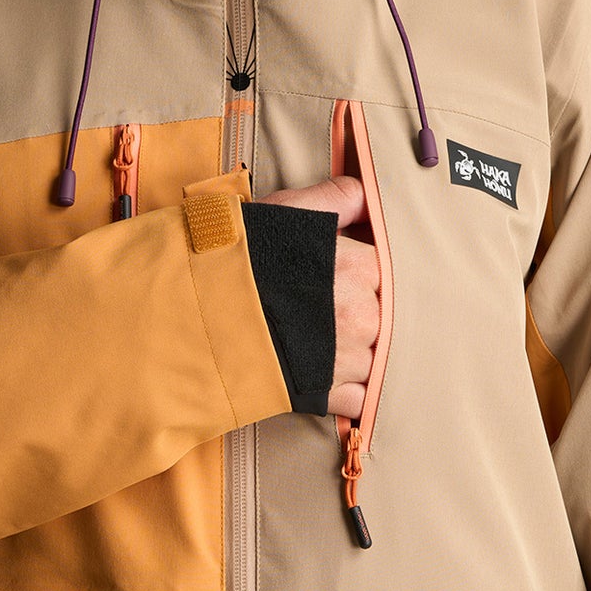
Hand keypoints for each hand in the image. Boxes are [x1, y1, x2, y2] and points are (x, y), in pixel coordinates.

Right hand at [258, 175, 378, 418]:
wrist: (199, 312)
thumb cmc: (242, 257)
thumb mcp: (287, 210)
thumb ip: (335, 197)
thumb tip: (367, 194)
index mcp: (359, 268)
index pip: (391, 269)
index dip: (368, 268)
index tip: (347, 272)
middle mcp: (361, 316)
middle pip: (387, 314)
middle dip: (364, 309)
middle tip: (333, 304)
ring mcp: (347, 359)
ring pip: (377, 355)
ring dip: (360, 348)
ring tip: (328, 337)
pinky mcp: (328, 392)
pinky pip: (362, 397)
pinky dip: (353, 388)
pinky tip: (332, 371)